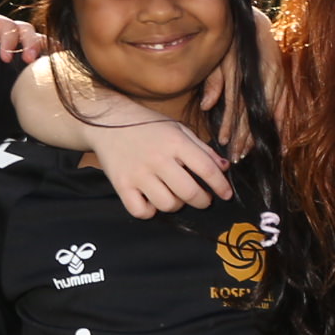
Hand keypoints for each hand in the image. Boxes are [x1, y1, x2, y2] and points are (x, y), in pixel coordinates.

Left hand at [0, 11, 47, 63]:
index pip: (8, 27)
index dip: (10, 40)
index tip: (4, 57)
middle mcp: (0, 33)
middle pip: (26, 31)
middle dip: (32, 43)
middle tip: (29, 60)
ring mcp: (6, 47)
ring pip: (33, 41)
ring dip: (42, 50)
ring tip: (42, 65)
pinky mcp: (6, 64)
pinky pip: (29, 58)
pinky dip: (43, 59)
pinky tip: (49, 69)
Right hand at [87, 111, 233, 217]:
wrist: (108, 122)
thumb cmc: (148, 126)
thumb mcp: (178, 129)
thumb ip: (202, 149)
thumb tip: (224, 168)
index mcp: (175, 142)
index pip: (206, 169)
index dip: (220, 185)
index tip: (226, 194)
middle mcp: (158, 159)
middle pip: (189, 193)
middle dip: (202, 201)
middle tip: (203, 199)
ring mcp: (138, 174)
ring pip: (167, 205)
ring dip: (176, 204)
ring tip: (174, 195)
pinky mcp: (122, 185)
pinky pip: (141, 211)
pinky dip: (150, 210)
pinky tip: (151, 200)